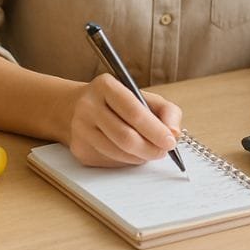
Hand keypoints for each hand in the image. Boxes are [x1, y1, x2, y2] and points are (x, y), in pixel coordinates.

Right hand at [63, 74, 182, 167]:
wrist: (74, 108)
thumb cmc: (117, 103)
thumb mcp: (142, 96)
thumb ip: (165, 111)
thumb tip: (175, 133)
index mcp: (105, 86)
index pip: (134, 112)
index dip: (155, 130)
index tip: (170, 141)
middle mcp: (88, 106)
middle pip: (125, 137)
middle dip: (151, 149)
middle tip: (163, 151)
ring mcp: (81, 129)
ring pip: (119, 153)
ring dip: (140, 157)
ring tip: (148, 150)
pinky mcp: (80, 150)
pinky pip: (111, 162)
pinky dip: (127, 161)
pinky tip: (129, 152)